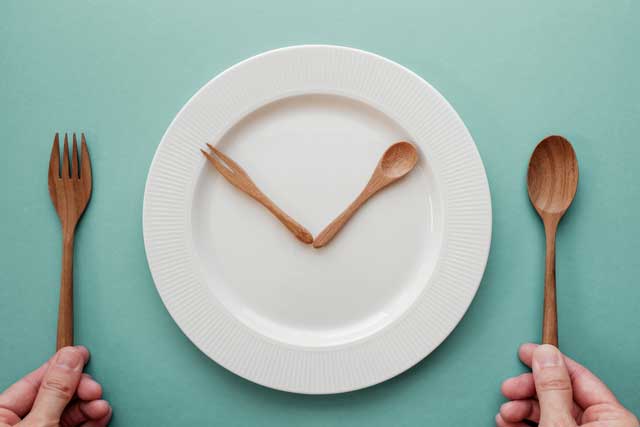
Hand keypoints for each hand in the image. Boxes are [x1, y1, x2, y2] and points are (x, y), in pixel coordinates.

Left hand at [0, 346, 111, 426]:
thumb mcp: (39, 424)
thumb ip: (55, 392)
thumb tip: (69, 358)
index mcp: (1, 416)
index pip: (34, 381)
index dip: (61, 367)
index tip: (82, 354)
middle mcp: (19, 424)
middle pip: (55, 395)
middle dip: (80, 390)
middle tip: (94, 389)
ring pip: (69, 411)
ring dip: (90, 406)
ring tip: (100, 406)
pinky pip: (76, 425)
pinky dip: (91, 419)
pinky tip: (100, 414)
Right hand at [497, 343, 637, 426]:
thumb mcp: (559, 424)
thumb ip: (552, 389)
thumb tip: (546, 355)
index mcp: (613, 417)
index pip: (577, 376)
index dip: (547, 361)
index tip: (525, 352)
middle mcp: (601, 426)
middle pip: (559, 394)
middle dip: (528, 390)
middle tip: (509, 388)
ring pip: (548, 411)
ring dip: (521, 408)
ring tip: (506, 412)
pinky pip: (544, 426)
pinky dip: (523, 423)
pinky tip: (509, 422)